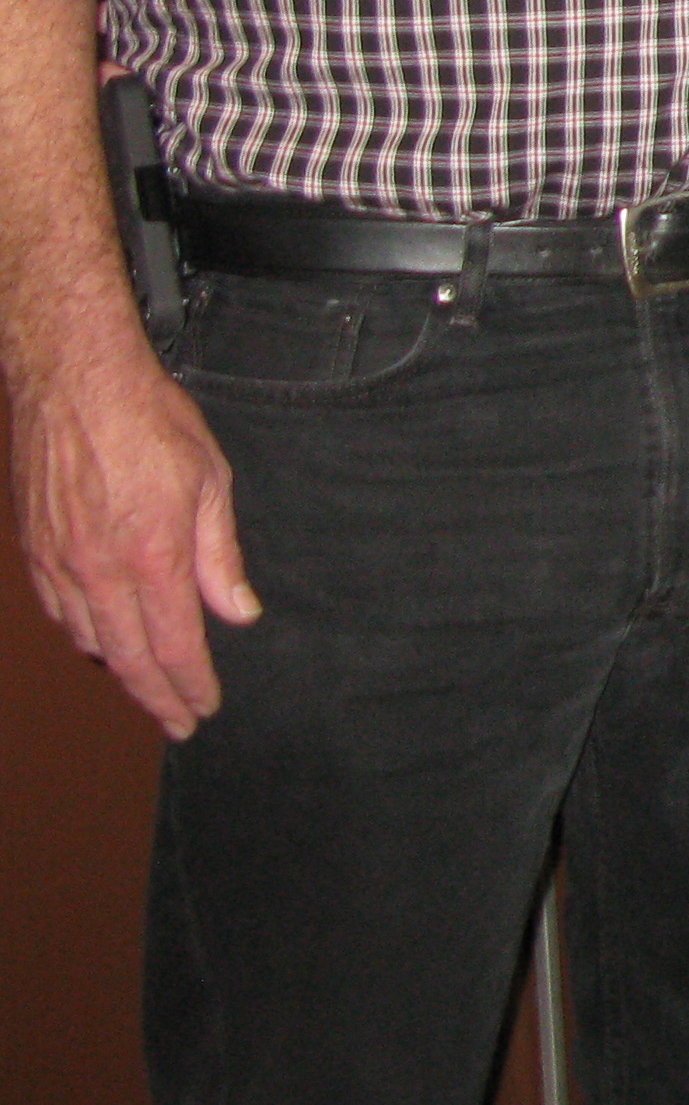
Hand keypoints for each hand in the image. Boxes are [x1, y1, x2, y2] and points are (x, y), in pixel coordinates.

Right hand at [12, 339, 253, 736]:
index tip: (204, 709)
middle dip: (157, 697)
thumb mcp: (209, 481)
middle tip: (178, 722)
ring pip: (89, 640)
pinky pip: (60, 613)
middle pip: (127, 658)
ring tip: (148, 687)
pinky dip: (83, 637)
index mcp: (152, 557)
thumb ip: (220, 556)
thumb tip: (238, 613)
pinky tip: (100, 641)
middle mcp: (99, 572)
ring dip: (120, 670)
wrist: (72, 382)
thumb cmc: (149, 421)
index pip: (174, 646)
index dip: (190, 685)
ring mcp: (59, 564)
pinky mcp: (34, 550)